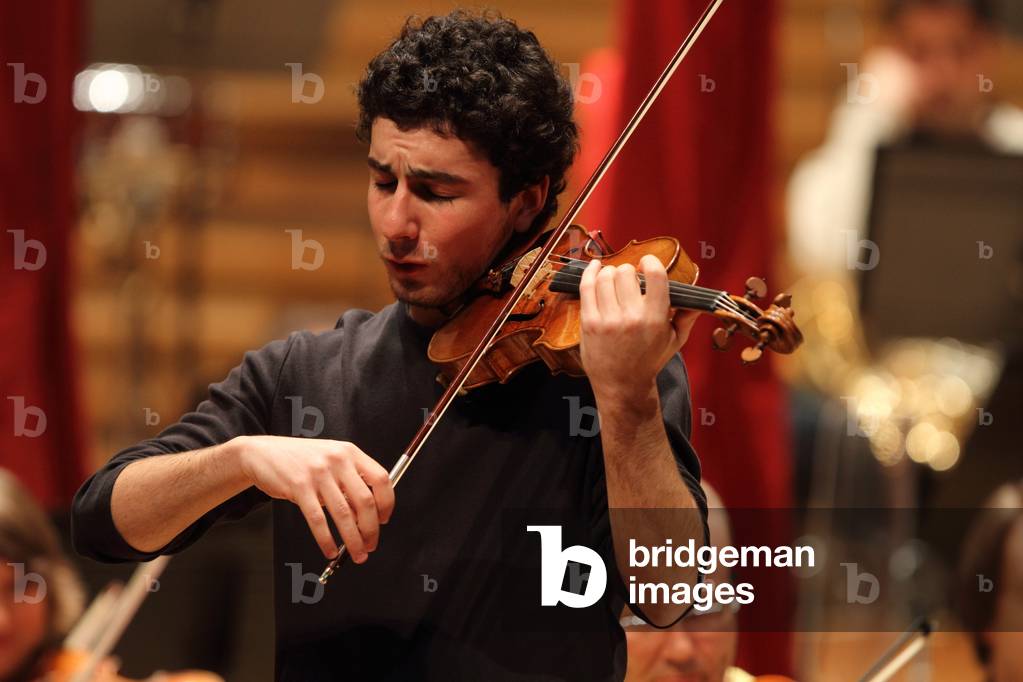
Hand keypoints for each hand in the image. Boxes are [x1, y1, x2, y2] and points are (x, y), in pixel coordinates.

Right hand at [234, 435, 393, 562]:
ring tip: (357, 554)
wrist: (262, 453)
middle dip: (371, 529)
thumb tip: (366, 518)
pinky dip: (327, 540)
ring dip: (353, 540)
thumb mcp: (330, 461)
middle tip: (371, 545)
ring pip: (343, 514)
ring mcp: (318, 473)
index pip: (380, 479)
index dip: (387, 503)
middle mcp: (337, 460)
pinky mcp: (299, 486)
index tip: (384, 520)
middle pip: (365, 501)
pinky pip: (318, 520)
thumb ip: (349, 483)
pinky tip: (330, 550)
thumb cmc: (300, 460)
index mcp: (350, 452)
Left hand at [578, 255, 697, 401]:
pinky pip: (586, 287)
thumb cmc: (649, 361)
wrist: (622, 385)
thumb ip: (687, 317)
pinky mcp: (589, 322)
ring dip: (610, 273)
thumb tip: (698, 299)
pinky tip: (595, 268)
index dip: (650, 261)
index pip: (655, 274)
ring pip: (605, 277)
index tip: (647, 262)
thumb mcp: (674, 341)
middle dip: (629, 271)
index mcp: (656, 318)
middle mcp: (632, 317)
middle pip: (626, 272)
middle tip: (629, 281)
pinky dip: (590, 272)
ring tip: (614, 280)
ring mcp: (608, 320)